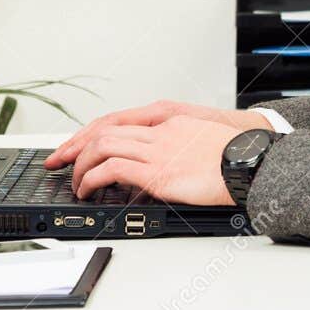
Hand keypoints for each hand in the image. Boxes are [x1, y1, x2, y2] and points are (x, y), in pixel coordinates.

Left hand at [44, 100, 267, 169]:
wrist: (252, 162)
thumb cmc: (233, 157)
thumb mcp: (199, 141)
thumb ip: (172, 146)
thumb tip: (151, 167)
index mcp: (169, 119)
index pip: (116, 121)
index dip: (88, 133)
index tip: (71, 146)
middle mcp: (159, 130)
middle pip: (102, 129)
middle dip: (74, 147)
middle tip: (58, 162)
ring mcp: (158, 149)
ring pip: (102, 146)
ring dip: (80, 165)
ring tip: (75, 183)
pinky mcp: (158, 172)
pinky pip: (111, 169)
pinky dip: (92, 179)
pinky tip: (88, 190)